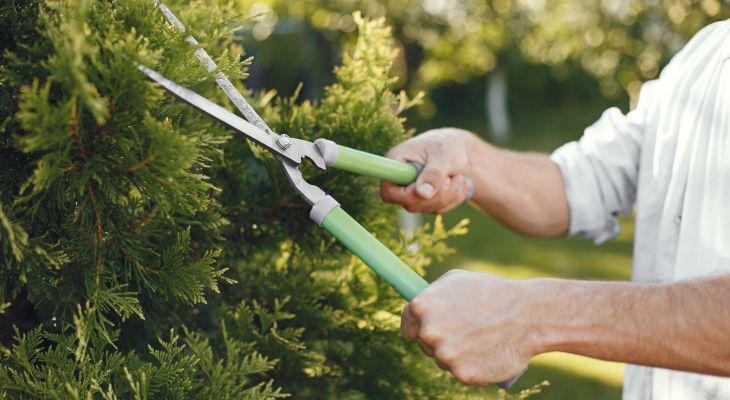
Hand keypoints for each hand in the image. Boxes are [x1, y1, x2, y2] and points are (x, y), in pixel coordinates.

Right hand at [381, 128, 474, 213]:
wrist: (458, 149)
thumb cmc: (447, 145)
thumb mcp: (443, 154)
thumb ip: (433, 173)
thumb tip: (423, 194)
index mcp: (395, 163)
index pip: (388, 191)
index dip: (407, 195)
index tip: (426, 187)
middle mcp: (400, 181)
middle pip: (411, 204)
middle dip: (437, 194)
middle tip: (451, 176)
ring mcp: (412, 193)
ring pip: (428, 208)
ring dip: (449, 194)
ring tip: (457, 175)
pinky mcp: (425, 201)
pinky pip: (439, 209)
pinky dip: (454, 198)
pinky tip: (459, 182)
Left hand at [401, 270, 539, 385]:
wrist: (528, 315)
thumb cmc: (492, 293)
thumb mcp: (457, 280)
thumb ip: (432, 294)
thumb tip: (417, 306)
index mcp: (422, 306)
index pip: (407, 325)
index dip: (419, 327)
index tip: (431, 328)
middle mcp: (429, 332)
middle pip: (424, 344)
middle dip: (440, 339)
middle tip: (465, 330)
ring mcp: (445, 355)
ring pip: (443, 360)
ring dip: (457, 354)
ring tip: (480, 338)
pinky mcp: (463, 374)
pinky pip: (461, 373)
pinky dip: (472, 367)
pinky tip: (486, 353)